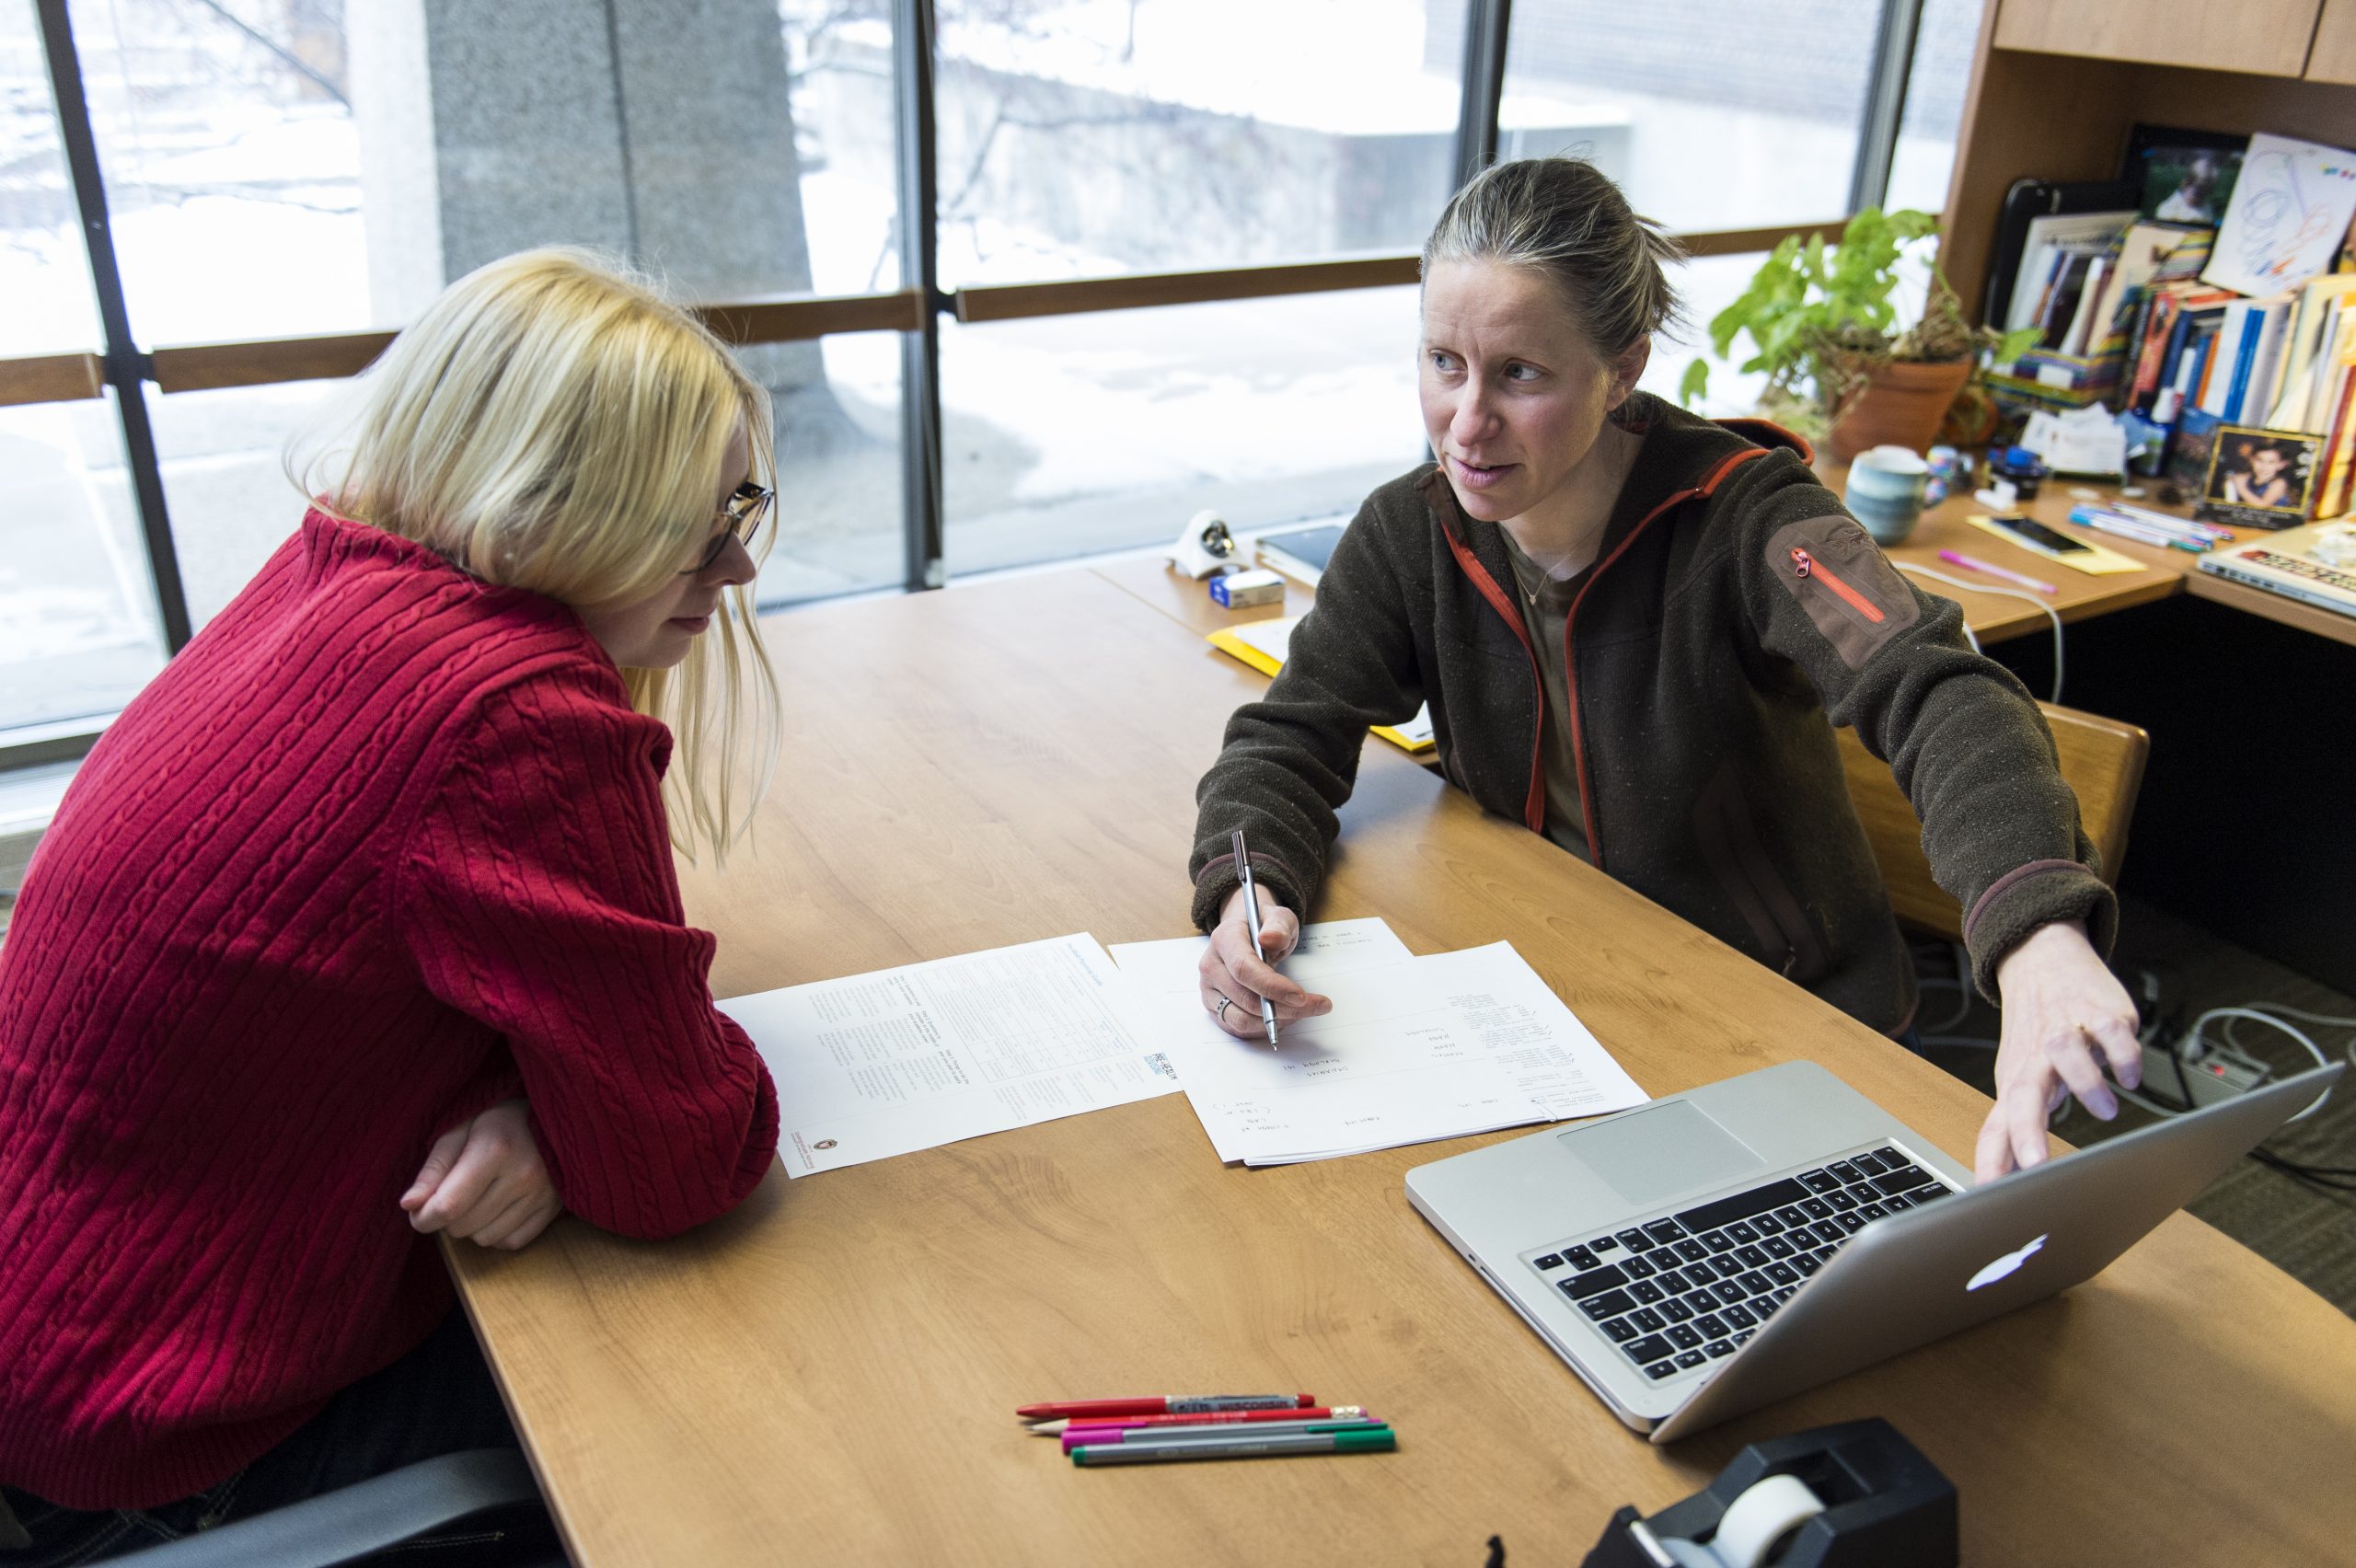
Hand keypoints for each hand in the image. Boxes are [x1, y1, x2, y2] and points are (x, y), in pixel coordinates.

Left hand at [401, 1099, 562, 1249]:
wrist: (552, 1116)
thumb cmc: (497, 1121)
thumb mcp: (459, 1131)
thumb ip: (433, 1169)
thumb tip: (409, 1205)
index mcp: (495, 1150)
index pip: (448, 1205)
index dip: (423, 1218)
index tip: (417, 1213)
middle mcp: (522, 1175)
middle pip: (463, 1226)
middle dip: (448, 1217)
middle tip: (454, 1194)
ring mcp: (541, 1194)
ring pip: (485, 1238)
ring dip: (472, 1226)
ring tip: (478, 1199)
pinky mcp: (552, 1208)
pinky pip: (511, 1242)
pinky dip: (496, 1234)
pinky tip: (497, 1211)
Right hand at [1198, 886, 1331, 1041]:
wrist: (1245, 934)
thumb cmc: (1263, 927)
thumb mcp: (1278, 917)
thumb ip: (1278, 926)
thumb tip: (1270, 938)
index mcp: (1224, 940)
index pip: (1244, 969)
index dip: (1272, 986)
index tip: (1301, 996)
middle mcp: (1211, 966)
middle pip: (1245, 999)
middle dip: (1285, 1008)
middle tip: (1316, 1006)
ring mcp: (1209, 990)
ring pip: (1241, 1020)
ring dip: (1275, 1022)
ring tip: (1301, 1012)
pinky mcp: (1214, 1007)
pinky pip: (1238, 1029)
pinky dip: (1264, 1028)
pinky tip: (1284, 1017)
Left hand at [1976, 920, 2141, 1182]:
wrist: (2041, 961)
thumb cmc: (2034, 1035)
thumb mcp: (2019, 1083)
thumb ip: (2013, 1133)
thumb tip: (2002, 1185)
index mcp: (2015, 1083)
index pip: (1997, 1127)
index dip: (1993, 1160)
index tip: (1990, 1193)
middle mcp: (2037, 1058)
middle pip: (2023, 1093)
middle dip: (2027, 1130)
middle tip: (2036, 1165)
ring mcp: (2068, 1032)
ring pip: (2067, 1054)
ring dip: (2087, 1085)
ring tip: (2107, 1111)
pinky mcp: (2102, 1014)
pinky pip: (2114, 1033)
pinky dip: (2124, 1056)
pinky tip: (2131, 1077)